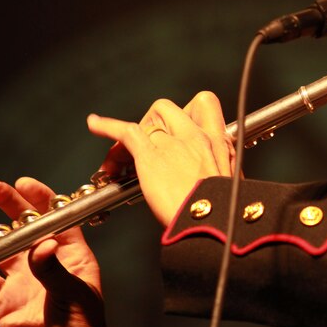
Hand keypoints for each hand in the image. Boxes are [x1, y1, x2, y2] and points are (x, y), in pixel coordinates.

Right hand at [0, 177, 105, 326]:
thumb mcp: (74, 295)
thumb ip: (55, 270)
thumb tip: (43, 245)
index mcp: (72, 254)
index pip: (57, 217)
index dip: (41, 198)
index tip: (23, 183)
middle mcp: (47, 261)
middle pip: (25, 225)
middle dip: (7, 204)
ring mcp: (24, 278)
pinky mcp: (5, 299)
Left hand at [87, 90, 236, 226]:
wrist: (214, 223)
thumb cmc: (225, 212)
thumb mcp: (232, 184)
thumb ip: (220, 172)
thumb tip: (213, 178)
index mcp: (219, 142)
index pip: (204, 104)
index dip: (186, 112)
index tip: (176, 127)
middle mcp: (196, 135)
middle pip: (167, 109)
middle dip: (152, 124)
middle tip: (147, 149)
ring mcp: (173, 143)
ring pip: (146, 122)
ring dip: (131, 136)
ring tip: (120, 160)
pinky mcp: (152, 156)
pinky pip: (126, 132)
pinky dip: (107, 126)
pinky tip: (95, 124)